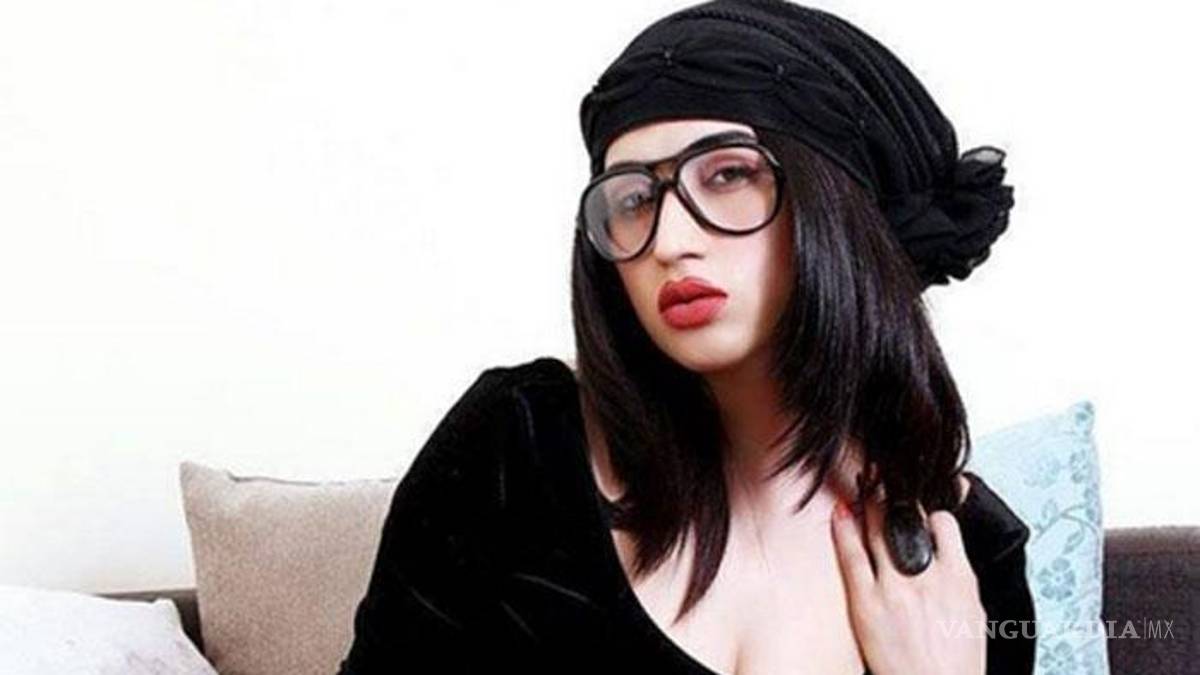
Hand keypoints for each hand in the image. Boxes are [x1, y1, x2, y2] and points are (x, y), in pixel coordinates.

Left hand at [830, 479, 985, 674]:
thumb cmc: (957, 664)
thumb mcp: (974, 614)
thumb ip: (959, 579)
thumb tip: (950, 558)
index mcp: (959, 578)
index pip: (943, 523)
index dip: (928, 509)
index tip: (918, 503)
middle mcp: (926, 577)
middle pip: (906, 520)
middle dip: (893, 495)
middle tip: (881, 479)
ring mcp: (894, 587)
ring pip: (877, 530)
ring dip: (868, 503)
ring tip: (861, 487)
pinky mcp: (867, 603)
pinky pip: (852, 557)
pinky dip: (844, 531)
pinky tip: (840, 514)